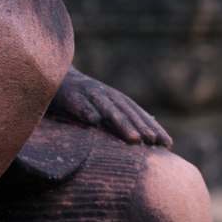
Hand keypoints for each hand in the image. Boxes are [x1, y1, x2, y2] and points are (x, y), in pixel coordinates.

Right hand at [48, 69, 172, 147]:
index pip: (138, 114)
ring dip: (122, 124)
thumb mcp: (104, 104)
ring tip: (134, 139)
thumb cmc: (82, 97)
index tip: (167, 144)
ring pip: (108, 110)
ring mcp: (89, 95)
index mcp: (116, 100)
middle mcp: (106, 96)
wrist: (54, 77)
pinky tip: (94, 122)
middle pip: (127, 113)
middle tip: (154, 142)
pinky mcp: (70, 96)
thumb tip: (150, 128)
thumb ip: (124, 115)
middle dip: (142, 127)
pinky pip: (79, 105)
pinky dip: (87, 111)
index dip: (152, 127)